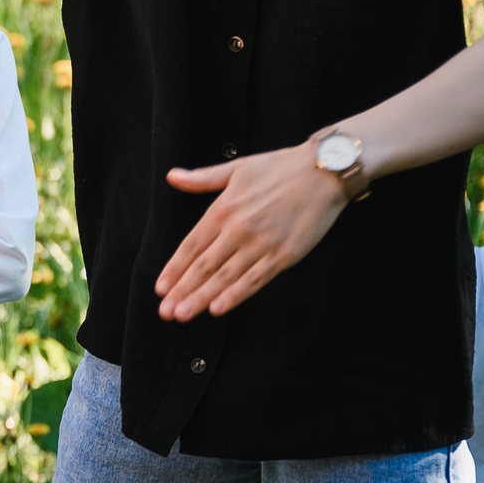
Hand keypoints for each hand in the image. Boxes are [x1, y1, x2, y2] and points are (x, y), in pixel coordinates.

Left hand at [154, 141, 352, 320]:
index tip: (160, 287)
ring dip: (201, 298)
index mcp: (223, 209)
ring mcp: (261, 244)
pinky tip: (218, 308)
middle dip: (182, 291)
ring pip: (225, 277)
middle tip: (165, 312)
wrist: (323, 172)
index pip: (191, 246)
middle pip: (204, 266)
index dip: (174, 269)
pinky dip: (236, 295)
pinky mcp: (284, 255)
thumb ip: (202, 178)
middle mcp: (237, 229)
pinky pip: (255, 279)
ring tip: (182, 314)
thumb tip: (172, 176)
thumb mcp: (236, 168)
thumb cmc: (279, 168)